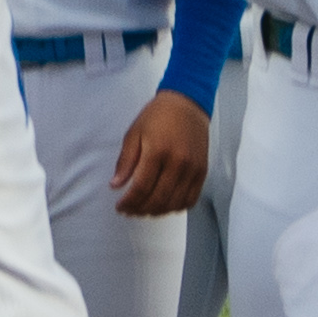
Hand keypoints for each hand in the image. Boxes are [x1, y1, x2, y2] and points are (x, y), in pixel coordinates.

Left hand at [108, 91, 208, 217]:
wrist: (187, 104)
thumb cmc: (157, 117)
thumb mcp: (134, 133)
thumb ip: (126, 161)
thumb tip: (116, 185)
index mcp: (157, 151)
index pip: (141, 187)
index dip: (129, 202)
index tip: (119, 206)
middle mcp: (178, 163)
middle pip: (158, 199)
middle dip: (140, 210)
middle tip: (129, 211)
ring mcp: (192, 169)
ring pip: (174, 203)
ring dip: (157, 212)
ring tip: (144, 211)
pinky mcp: (202, 172)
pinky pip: (190, 199)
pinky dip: (176, 207)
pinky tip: (164, 206)